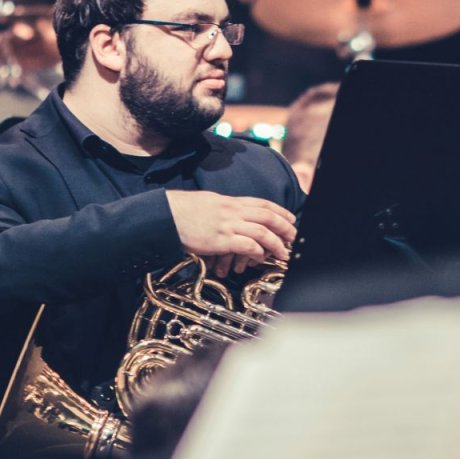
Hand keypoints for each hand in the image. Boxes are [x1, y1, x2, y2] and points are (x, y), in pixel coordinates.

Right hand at [166, 191, 296, 276]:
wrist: (166, 215)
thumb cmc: (183, 210)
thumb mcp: (209, 203)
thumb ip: (225, 209)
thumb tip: (235, 214)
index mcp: (230, 201)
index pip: (262, 203)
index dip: (280, 211)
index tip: (291, 218)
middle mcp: (232, 211)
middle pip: (267, 216)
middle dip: (285, 227)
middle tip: (294, 236)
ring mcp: (227, 225)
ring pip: (262, 232)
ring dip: (276, 243)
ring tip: (283, 252)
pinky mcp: (221, 240)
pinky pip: (247, 245)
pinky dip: (258, 252)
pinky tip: (260, 257)